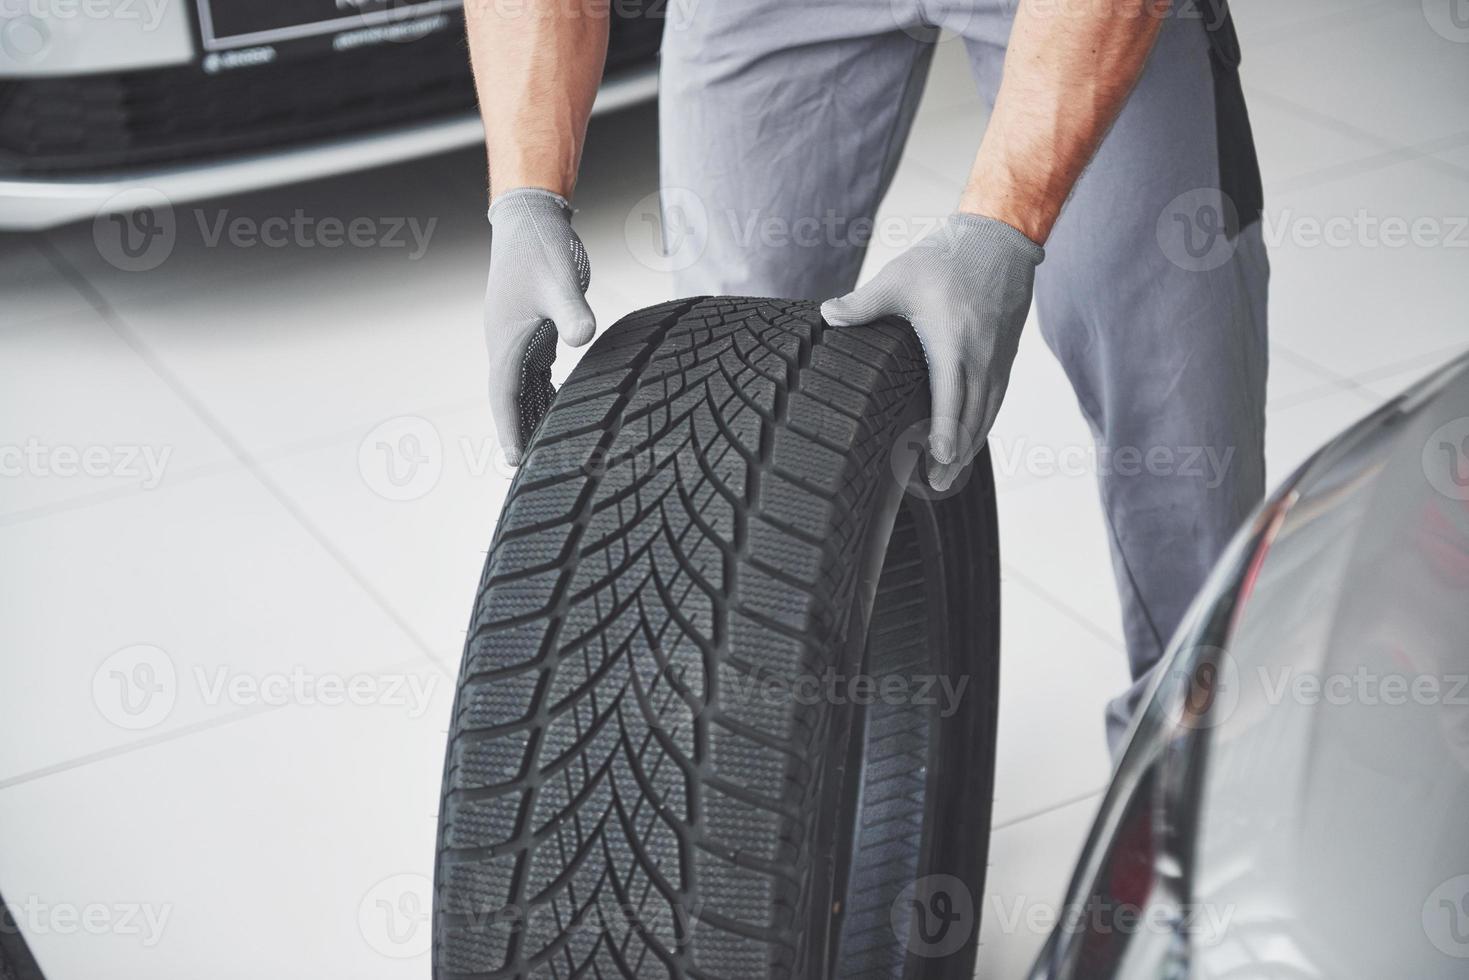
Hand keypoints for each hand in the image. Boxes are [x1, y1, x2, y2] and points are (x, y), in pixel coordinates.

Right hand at [484, 188, 594, 465]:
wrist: (531, 220)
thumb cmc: (541, 249)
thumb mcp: (560, 281)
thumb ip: (573, 311)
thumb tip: (583, 337)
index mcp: (506, 342)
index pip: (504, 397)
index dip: (509, 431)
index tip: (513, 462)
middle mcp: (508, 346)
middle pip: (512, 402)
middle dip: (520, 436)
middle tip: (535, 474)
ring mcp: (520, 340)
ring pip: (524, 391)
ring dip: (532, 420)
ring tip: (547, 454)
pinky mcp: (535, 331)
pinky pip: (537, 375)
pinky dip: (545, 397)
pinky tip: (561, 412)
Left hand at [820, 214, 1042, 489]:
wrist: (999, 239)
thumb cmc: (946, 258)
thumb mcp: (899, 278)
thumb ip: (863, 304)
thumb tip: (826, 315)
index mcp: (954, 340)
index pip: (952, 397)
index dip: (947, 432)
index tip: (940, 460)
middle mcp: (982, 354)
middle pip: (974, 416)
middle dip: (958, 454)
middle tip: (939, 484)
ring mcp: (999, 357)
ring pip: (988, 411)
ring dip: (972, 444)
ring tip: (952, 473)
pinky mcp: (1007, 355)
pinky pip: (997, 398)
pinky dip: (984, 423)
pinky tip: (971, 438)